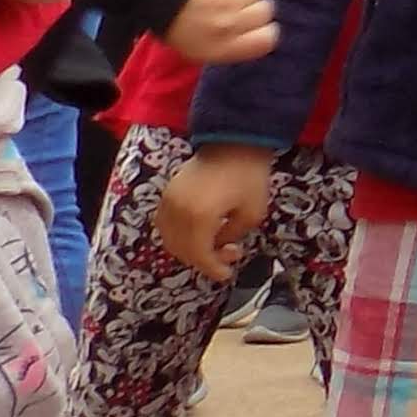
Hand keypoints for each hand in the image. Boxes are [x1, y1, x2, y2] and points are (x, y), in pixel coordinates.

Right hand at [158, 144, 277, 282]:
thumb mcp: (252, 212)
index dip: (212, 269)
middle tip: (227, 256)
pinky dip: (178, 236)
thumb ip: (232, 236)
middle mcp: (178, 211)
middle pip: (182, 250)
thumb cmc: (249, 176)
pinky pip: (165, 225)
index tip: (227, 275)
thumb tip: (221, 249)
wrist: (234, 141)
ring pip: (170, 239)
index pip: (199, 255)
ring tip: (215, 244)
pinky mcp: (167, 194)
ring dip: (189, 249)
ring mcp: (168, 201)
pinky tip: (199, 233)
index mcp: (200, 216)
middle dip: (204, 260)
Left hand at [166, 0, 277, 66]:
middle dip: (254, 9)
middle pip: (265, 11)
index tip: (254, 29)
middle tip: (237, 8)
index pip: (267, 38)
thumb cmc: (179, 28)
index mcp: (224, 47)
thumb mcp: (203, 52)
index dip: (263, 32)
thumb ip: (235, 47)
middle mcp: (228, 23)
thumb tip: (261, 35)